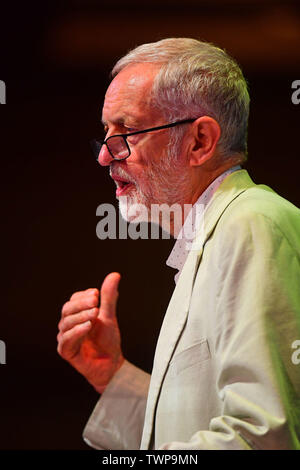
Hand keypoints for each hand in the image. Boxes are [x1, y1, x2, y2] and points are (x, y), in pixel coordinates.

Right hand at [57, 272, 123, 392]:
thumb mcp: (109, 316)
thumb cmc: (107, 341)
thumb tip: (115, 275)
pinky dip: (77, 331)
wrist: (111, 364)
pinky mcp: (66, 351)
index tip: (97, 294)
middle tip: (96, 302)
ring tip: (95, 314)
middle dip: (82, 304)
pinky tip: (87, 326)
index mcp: (76, 315)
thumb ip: (109, 298)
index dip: (84, 296)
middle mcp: (68, 325)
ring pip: (66, 323)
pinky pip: (67, 339)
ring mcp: (65, 338)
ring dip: (81, 316)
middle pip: (67, 309)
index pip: (74, 300)